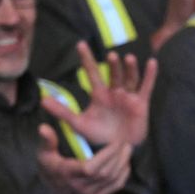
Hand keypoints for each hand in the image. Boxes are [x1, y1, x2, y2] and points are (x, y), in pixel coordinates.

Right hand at [37, 124, 131, 193]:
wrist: (52, 193)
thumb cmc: (50, 169)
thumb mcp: (44, 154)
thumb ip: (47, 141)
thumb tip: (43, 127)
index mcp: (67, 175)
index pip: (91, 168)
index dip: (106, 156)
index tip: (114, 142)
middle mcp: (78, 187)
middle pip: (105, 173)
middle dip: (118, 157)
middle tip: (125, 143)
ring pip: (112, 180)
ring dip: (123, 164)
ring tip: (127, 150)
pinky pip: (115, 187)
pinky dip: (123, 175)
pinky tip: (125, 163)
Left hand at [41, 42, 157, 147]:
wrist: (117, 150)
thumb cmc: (99, 136)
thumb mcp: (78, 124)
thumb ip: (62, 111)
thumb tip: (43, 100)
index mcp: (99, 95)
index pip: (92, 73)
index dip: (86, 59)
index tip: (80, 44)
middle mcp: (114, 92)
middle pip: (113, 74)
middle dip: (113, 66)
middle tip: (111, 56)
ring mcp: (128, 97)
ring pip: (129, 78)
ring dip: (130, 68)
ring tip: (128, 58)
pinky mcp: (141, 104)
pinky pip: (146, 87)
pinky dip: (150, 76)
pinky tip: (152, 63)